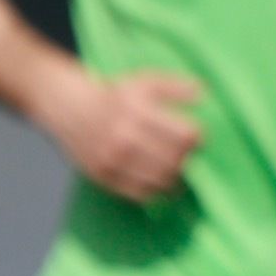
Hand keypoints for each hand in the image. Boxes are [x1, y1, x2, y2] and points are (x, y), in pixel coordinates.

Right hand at [40, 68, 202, 202]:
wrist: (72, 110)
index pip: (185, 135)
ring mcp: (112, 160)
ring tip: (178, 168)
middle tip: (188, 154)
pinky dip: (157, 190)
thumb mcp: (146, 82)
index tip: (197, 135)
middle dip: (188, 158)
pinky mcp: (103, 176)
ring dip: (176, 176)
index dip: (197, 137)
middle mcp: (123, 137)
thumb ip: (177, 87)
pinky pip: (140, 193)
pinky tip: (163, 181)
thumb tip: (204, 94)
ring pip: (160, 179)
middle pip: (175, 159)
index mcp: (137, 111)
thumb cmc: (117, 96)